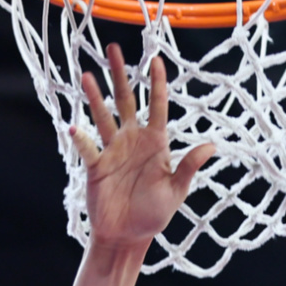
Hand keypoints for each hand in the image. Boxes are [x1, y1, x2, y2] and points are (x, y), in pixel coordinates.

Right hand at [72, 44, 216, 251]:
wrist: (128, 236)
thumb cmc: (154, 215)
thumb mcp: (176, 191)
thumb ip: (189, 166)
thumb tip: (212, 145)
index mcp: (155, 142)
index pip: (157, 105)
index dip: (157, 82)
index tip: (156, 58)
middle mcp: (132, 140)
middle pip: (125, 100)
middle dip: (119, 74)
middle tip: (113, 48)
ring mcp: (112, 150)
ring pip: (103, 116)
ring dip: (94, 96)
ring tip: (86, 75)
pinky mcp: (95, 164)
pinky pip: (86, 146)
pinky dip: (80, 138)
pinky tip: (73, 127)